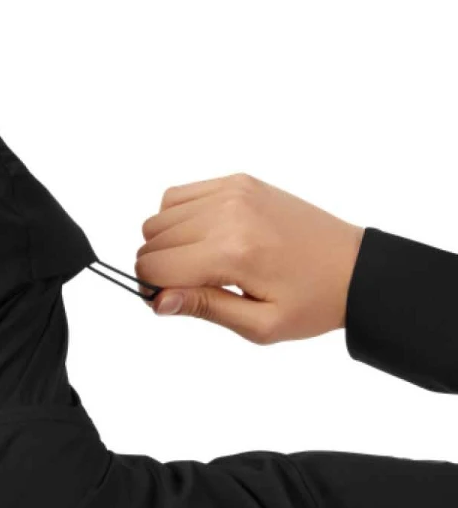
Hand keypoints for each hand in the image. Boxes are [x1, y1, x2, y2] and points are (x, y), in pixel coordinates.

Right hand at [135, 173, 364, 344]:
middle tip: (188, 288)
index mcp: (233, 252)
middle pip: (152, 241)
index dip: (153, 292)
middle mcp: (229, 213)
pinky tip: (200, 239)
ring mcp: (233, 192)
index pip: (154, 267)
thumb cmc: (311, 303)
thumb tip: (157, 301)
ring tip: (196, 264)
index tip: (174, 304)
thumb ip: (204, 309)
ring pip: (159, 218)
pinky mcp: (239, 182)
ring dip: (165, 245)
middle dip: (158, 269)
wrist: (354, 267)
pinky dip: (177, 218)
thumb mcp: (259, 325)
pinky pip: (178, 196)